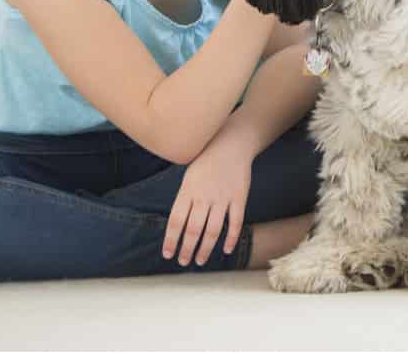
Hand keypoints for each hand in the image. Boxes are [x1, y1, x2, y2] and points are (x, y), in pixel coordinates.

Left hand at [163, 139, 253, 266]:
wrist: (231, 145)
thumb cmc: (206, 161)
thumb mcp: (188, 177)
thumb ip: (184, 200)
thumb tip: (176, 227)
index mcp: (188, 191)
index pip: (176, 221)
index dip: (171, 240)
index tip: (168, 254)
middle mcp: (204, 196)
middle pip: (193, 229)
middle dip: (187, 249)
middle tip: (183, 262)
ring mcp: (223, 198)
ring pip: (213, 230)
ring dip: (205, 248)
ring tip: (200, 261)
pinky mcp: (239, 198)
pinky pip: (236, 222)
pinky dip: (231, 238)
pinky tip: (227, 250)